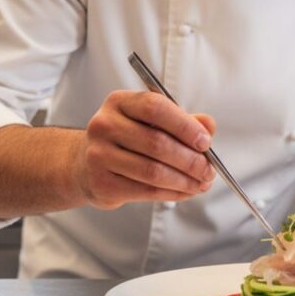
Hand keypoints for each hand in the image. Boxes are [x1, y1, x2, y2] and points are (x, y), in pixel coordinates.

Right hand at [73, 90, 216, 208]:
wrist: (85, 165)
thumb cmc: (127, 140)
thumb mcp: (152, 122)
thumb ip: (182, 121)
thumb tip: (209, 125)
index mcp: (119, 102)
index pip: (155, 107)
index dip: (185, 125)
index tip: (206, 142)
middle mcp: (104, 125)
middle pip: (157, 143)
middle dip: (191, 160)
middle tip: (209, 170)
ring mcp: (99, 155)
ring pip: (153, 171)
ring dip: (184, 181)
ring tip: (201, 184)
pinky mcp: (101, 183)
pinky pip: (145, 190)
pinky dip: (172, 193)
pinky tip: (185, 192)